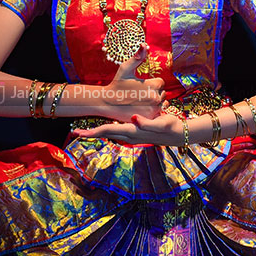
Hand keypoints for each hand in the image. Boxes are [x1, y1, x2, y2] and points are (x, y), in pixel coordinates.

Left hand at [69, 109, 184, 146]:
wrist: (179, 134)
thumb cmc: (171, 127)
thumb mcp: (160, 123)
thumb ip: (146, 123)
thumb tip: (133, 120)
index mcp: (132, 131)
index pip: (109, 131)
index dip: (94, 131)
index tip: (81, 133)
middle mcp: (129, 135)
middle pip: (106, 134)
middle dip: (91, 133)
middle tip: (76, 132)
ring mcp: (132, 135)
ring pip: (110, 134)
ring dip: (98, 133)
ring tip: (85, 131)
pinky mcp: (135, 133)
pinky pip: (117, 132)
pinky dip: (107, 131)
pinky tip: (104, 128)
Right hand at [89, 44, 165, 123]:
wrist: (107, 103)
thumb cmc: (117, 84)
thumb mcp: (126, 68)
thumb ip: (138, 57)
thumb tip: (145, 44)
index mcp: (153, 85)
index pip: (160, 82)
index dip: (151, 83)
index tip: (141, 85)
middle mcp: (156, 98)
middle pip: (162, 93)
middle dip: (153, 93)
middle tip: (139, 94)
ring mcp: (153, 110)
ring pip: (160, 104)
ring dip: (153, 102)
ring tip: (140, 101)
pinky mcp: (149, 119)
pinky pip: (157, 113)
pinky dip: (151, 111)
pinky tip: (141, 108)